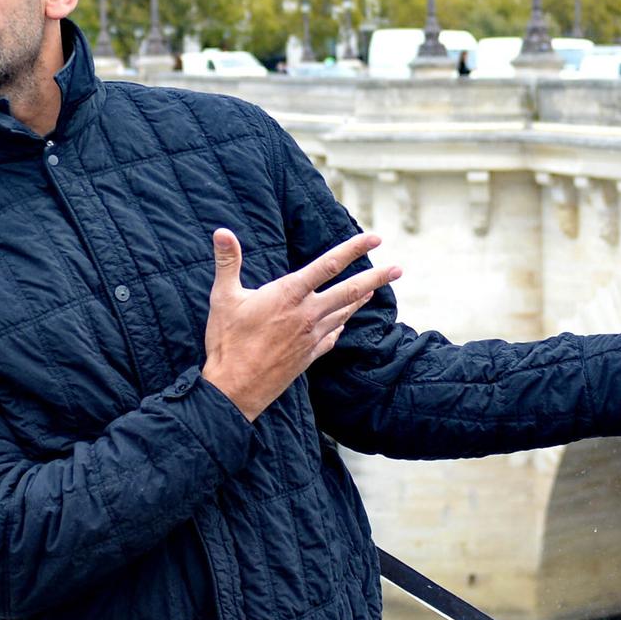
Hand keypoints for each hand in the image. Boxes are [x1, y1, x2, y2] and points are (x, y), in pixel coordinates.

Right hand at [202, 229, 400, 420]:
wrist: (235, 388)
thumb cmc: (227, 341)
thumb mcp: (223, 297)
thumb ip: (227, 262)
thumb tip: (221, 231)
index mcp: (289, 294)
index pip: (328, 264)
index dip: (353, 249)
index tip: (375, 238)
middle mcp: (307, 314)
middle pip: (350, 290)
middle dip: (377, 277)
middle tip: (399, 268)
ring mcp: (311, 336)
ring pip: (345, 312)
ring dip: (362, 299)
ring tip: (376, 288)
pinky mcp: (310, 355)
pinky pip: (334, 335)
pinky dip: (343, 324)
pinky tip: (346, 320)